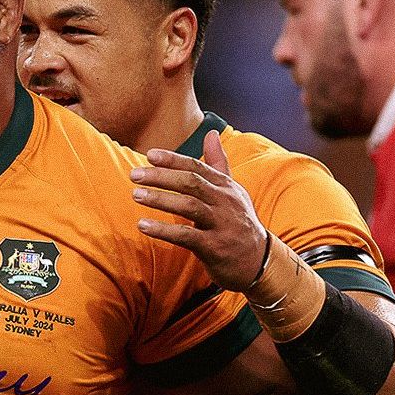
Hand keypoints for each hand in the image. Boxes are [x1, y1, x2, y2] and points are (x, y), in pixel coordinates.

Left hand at [130, 130, 267, 291]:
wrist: (260, 262)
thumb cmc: (238, 222)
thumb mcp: (232, 191)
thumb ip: (218, 163)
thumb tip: (211, 133)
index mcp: (226, 186)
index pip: (197, 167)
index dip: (173, 160)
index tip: (150, 154)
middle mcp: (225, 202)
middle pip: (191, 183)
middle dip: (161, 176)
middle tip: (134, 174)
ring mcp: (221, 225)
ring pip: (189, 206)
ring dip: (160, 199)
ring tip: (135, 195)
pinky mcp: (215, 248)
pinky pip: (186, 236)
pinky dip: (164, 230)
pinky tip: (143, 225)